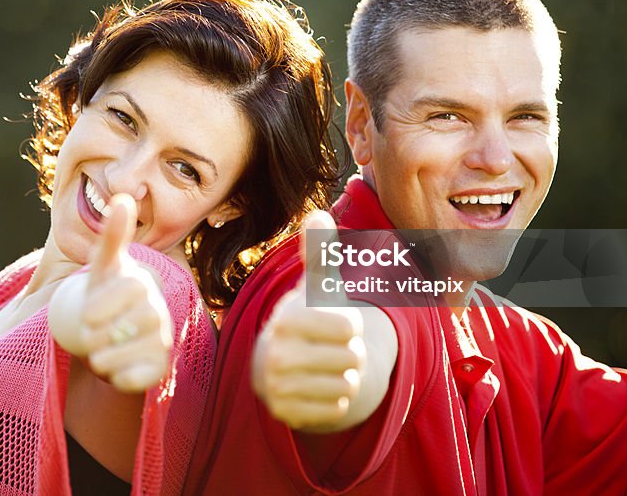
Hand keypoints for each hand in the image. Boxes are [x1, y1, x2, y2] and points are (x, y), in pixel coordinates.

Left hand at [79, 194, 173, 392]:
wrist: (107, 332)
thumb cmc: (104, 294)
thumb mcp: (102, 266)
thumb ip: (113, 236)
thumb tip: (123, 197)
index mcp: (143, 285)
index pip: (134, 289)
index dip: (107, 303)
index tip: (85, 314)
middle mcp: (158, 312)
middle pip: (142, 319)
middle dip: (105, 331)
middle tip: (86, 336)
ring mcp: (160, 340)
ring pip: (141, 349)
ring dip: (108, 355)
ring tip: (94, 354)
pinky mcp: (156, 368)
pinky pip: (144, 377)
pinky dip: (124, 377)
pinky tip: (111, 371)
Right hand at [252, 210, 365, 429]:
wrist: (278, 363)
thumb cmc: (307, 318)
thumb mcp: (315, 286)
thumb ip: (320, 252)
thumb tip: (318, 213)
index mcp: (286, 320)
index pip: (349, 327)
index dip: (350, 326)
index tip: (332, 324)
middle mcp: (274, 355)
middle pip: (352, 359)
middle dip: (349, 354)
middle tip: (327, 348)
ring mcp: (276, 387)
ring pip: (346, 386)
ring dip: (343, 377)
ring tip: (322, 367)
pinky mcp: (284, 414)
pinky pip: (336, 409)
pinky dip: (334, 400)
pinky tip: (316, 387)